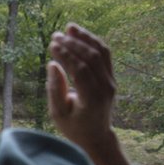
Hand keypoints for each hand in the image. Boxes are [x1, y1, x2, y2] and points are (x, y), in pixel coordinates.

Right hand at [47, 23, 128, 164]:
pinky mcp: (111, 77)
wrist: (96, 136)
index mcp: (92, 98)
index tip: (52, 45)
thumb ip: (55, 89)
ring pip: (101, 52)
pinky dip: (93, 42)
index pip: (80, 69)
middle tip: (55, 36)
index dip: (66, 55)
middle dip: (73, 44)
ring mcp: (111, 81)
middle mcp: (105, 87)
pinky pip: (105, 55)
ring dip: (85, 38)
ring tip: (69, 28)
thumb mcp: (58, 114)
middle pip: (91, 57)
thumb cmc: (73, 128)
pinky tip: (80, 36)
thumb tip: (52, 65)